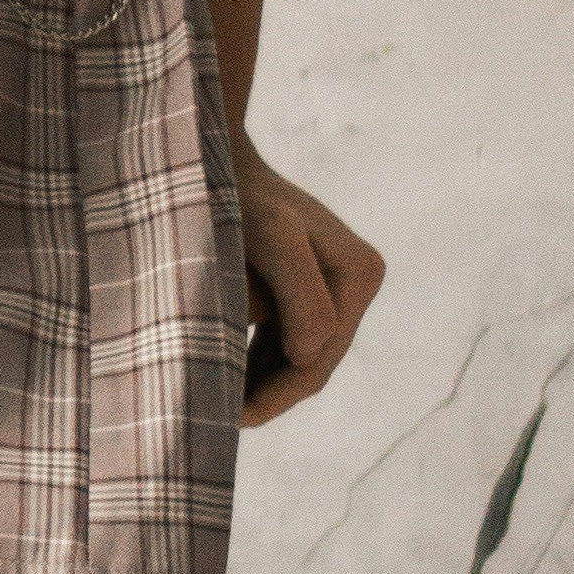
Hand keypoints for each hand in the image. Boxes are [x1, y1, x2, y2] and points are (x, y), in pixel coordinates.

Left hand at [234, 128, 383, 421]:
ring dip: (261, 380)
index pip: (317, 360)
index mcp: (359, 273)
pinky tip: (222, 369)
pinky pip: (288, 335)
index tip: (228, 418)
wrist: (216, 151)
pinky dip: (258, 356)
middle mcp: (358, 278)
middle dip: (268, 394)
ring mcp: (339, 281)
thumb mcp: (267, 236)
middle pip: (313, 362)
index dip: (274, 396)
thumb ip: (298, 296)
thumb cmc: (237, 193)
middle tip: (216, 421)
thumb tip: (311, 357)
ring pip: (299, 354)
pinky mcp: (313, 281)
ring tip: (214, 401)